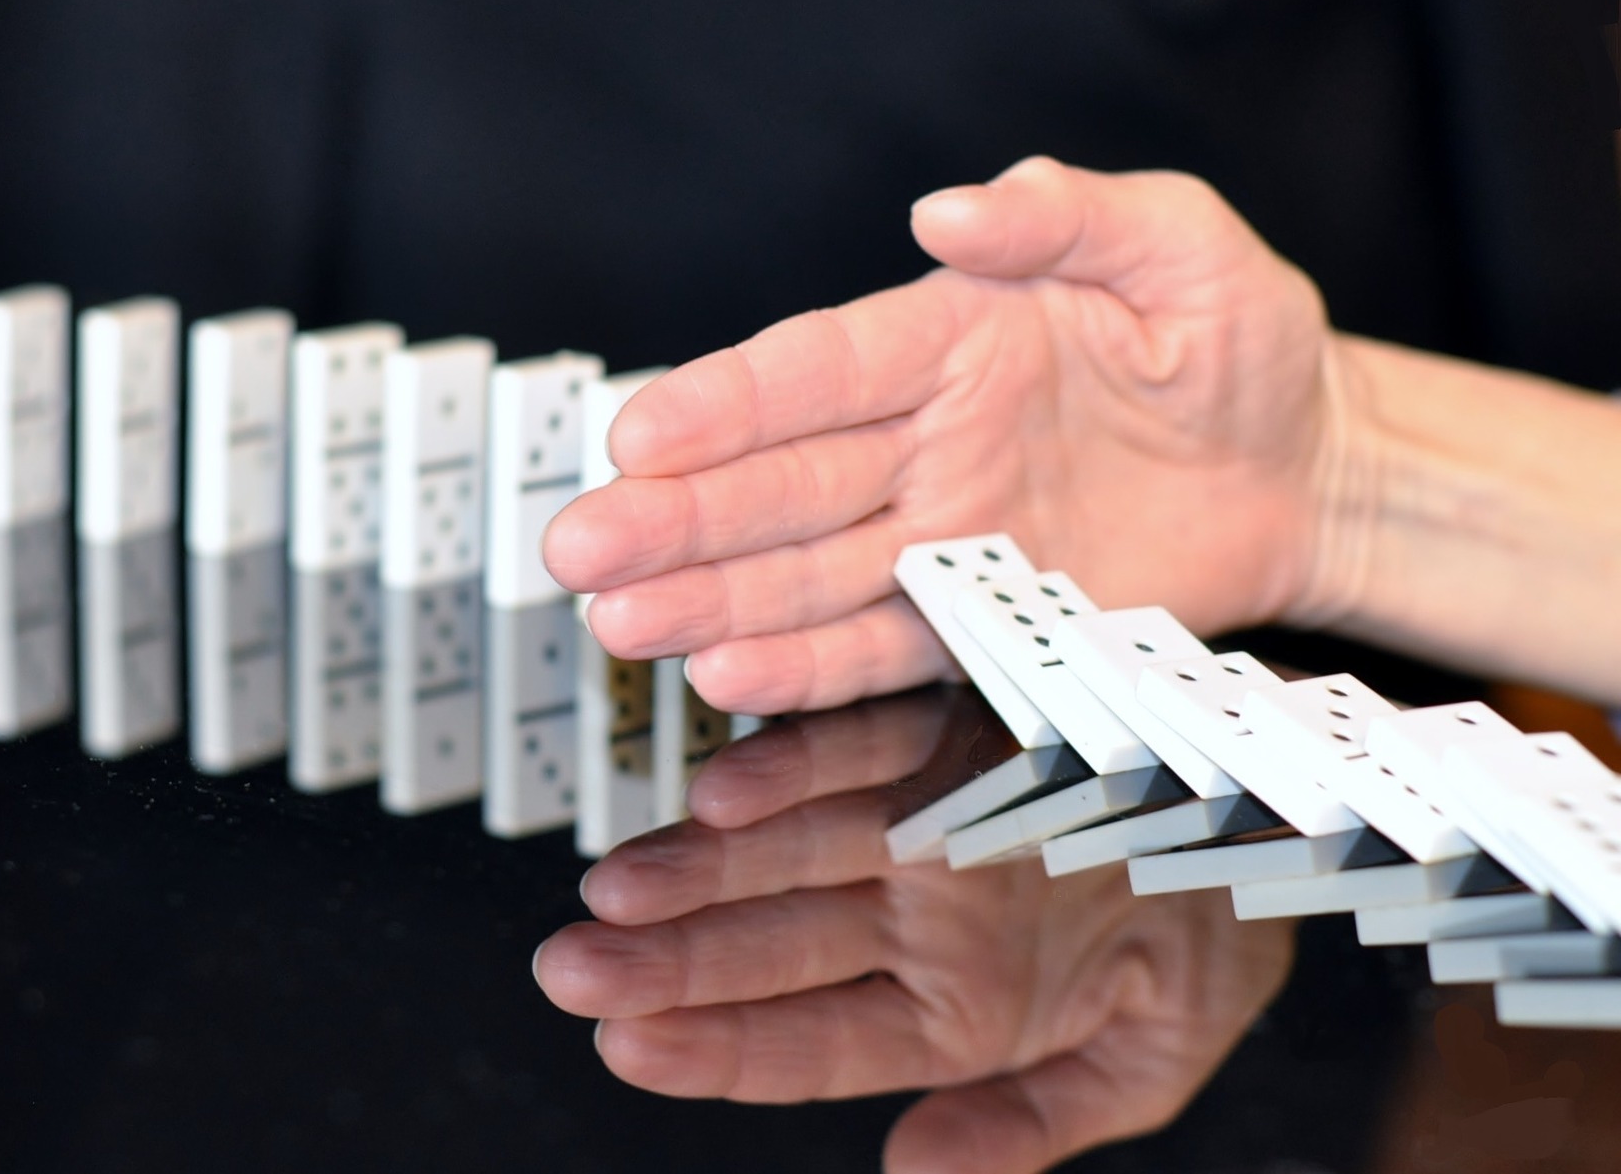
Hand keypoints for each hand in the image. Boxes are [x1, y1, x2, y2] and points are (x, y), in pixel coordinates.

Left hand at [533, 691, 1296, 1173]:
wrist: (1285, 807)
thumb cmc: (1216, 937)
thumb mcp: (1149, 1062)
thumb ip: (1034, 1125)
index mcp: (952, 1008)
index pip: (807, 1041)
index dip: (714, 1049)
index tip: (624, 1046)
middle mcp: (916, 913)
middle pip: (768, 945)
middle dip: (665, 960)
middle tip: (569, 966)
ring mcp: (923, 820)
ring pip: (787, 848)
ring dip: (699, 866)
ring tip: (615, 888)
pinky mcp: (946, 729)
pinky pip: (862, 749)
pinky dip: (799, 766)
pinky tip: (727, 789)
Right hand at [543, 157, 1339, 713]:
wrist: (1310, 470)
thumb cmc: (1242, 346)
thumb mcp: (1177, 247)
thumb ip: (1067, 216)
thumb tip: (950, 208)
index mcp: (951, 338)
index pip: (813, 371)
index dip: (723, 404)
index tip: (637, 433)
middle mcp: (925, 441)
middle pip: (777, 482)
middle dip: (674, 516)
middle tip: (579, 546)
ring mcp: (946, 536)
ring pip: (805, 573)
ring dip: (711, 601)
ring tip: (621, 623)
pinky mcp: (984, 619)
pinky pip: (882, 646)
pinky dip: (807, 665)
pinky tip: (728, 672)